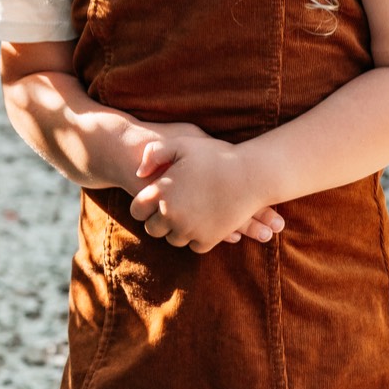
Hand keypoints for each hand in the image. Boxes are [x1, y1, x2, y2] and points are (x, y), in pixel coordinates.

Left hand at [129, 127, 283, 252]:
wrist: (252, 175)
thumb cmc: (217, 156)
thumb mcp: (182, 143)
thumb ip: (154, 153)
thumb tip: (139, 173)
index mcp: (161, 192)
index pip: (137, 210)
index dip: (143, 206)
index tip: (152, 202)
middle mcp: (171, 214)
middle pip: (152, 229)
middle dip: (158, 221)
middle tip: (171, 210)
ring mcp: (189, 230)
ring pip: (173, 239)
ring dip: (177, 230)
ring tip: (188, 214)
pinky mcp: (207, 240)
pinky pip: (194, 246)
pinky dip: (197, 237)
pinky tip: (203, 223)